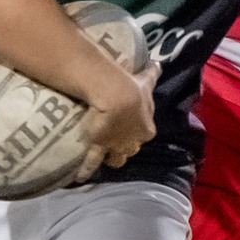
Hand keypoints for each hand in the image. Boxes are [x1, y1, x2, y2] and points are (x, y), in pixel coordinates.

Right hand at [77, 63, 157, 179]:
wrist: (116, 96)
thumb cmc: (132, 88)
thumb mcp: (145, 82)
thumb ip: (153, 75)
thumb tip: (159, 64)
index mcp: (146, 128)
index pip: (143, 134)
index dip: (136, 132)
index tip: (130, 129)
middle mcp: (133, 141)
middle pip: (131, 149)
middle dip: (126, 148)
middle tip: (116, 143)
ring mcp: (116, 147)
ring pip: (117, 159)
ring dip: (112, 158)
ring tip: (104, 157)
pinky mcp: (100, 148)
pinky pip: (92, 162)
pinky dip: (87, 170)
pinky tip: (80, 176)